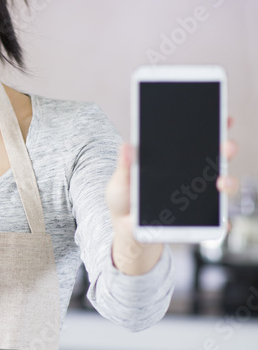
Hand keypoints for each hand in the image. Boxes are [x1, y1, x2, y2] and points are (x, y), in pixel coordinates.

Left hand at [106, 116, 238, 232]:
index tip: (223, 119)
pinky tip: (223, 221)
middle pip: (215, 159)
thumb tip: (127, 146)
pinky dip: (223, 220)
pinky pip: (216, 219)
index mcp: (173, 162)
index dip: (212, 129)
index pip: (196, 141)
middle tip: (226, 147)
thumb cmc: (124, 202)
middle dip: (226, 150)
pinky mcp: (198, 219)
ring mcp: (196, 197)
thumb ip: (125, 165)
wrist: (125, 229)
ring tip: (222, 183)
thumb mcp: (121, 181)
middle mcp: (189, 176)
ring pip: (221, 186)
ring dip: (228, 182)